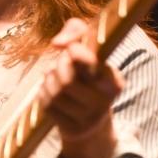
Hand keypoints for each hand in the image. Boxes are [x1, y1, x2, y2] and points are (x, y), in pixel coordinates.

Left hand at [40, 18, 123, 157]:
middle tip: (63, 61)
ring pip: (55, 93)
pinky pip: (47, 104)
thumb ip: (77, 30)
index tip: (70, 49)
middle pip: (67, 79)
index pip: (91, 65)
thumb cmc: (88, 74)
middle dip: (59, 65)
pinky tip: (51, 89)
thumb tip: (57, 42)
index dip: (76, 53)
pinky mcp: (70, 128)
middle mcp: (104, 103)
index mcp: (114, 82)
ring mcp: (86, 119)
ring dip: (50, 78)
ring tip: (56, 75)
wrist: (90, 118)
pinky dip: (44, 91)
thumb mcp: (90, 48)